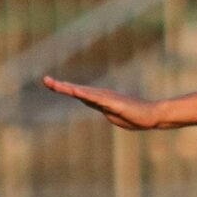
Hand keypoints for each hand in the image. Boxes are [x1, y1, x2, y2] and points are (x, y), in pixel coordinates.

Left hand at [43, 76, 164, 129]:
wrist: (151, 116)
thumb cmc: (135, 116)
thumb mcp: (114, 115)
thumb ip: (105, 109)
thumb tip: (100, 106)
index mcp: (99, 99)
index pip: (78, 93)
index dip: (64, 88)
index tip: (50, 83)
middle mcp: (101, 96)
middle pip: (77, 90)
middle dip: (60, 86)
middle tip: (45, 80)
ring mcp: (107, 98)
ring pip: (84, 92)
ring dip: (69, 89)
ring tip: (55, 84)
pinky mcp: (114, 103)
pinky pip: (97, 99)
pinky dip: (85, 95)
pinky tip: (76, 92)